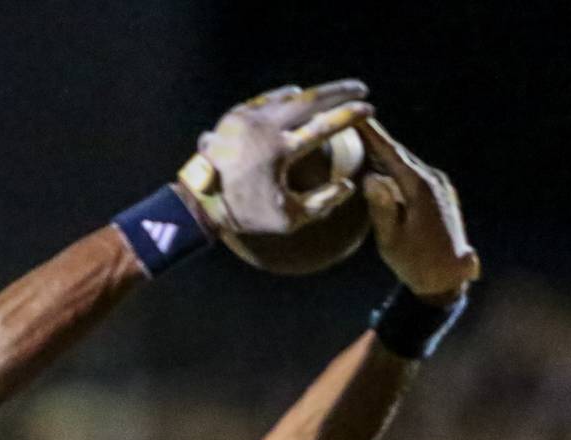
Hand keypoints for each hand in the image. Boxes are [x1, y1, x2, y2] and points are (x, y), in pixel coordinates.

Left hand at [178, 80, 373, 234]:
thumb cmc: (247, 214)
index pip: (324, 126)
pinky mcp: (235, 115)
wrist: (200, 202)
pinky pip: (266, 99)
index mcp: (280, 152)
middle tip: (360, 89)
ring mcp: (247, 117)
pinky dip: (285, 97)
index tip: (369, 109)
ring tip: (333, 93)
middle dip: (339, 91)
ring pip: (288, 95)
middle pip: (310, 99)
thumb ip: (323, 202)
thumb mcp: (289, 219)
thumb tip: (348, 185)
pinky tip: (297, 95)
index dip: (350, 116)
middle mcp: (264, 128)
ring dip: (314, 94)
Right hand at [358, 119, 480, 299]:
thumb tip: (370, 178)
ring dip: (387, 155)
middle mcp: (434, 180)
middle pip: (399, 154)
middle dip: (377, 139)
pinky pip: (416, 175)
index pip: (391, 152)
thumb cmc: (415, 263)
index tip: (356, 116)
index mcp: (420, 188)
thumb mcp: (391, 239)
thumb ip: (381, 207)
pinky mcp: (443, 195)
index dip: (372, 134)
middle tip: (354, 123)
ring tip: (365, 142)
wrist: (448, 280)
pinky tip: (385, 168)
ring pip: (408, 164)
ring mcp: (441, 186)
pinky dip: (399, 169)